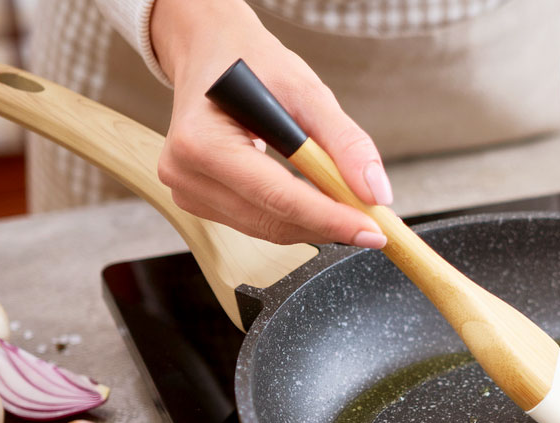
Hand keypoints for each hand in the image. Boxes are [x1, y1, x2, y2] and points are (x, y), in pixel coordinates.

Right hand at [150, 0, 388, 247]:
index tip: (374, 231)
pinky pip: (256, 222)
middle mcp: (184, 173)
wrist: (212, 53)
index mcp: (202, 141)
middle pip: (273, 221)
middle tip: (374, 225)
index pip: (278, 197)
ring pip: (267, 229)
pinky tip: (315, 202)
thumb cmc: (254, 65)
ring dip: (313, 224)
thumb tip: (375, 193)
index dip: (331, 219)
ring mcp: (186, 191)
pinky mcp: (197, 201)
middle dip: (329, 226)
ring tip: (349, 209)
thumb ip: (345, 142)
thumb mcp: (306, 91)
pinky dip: (292, 217)